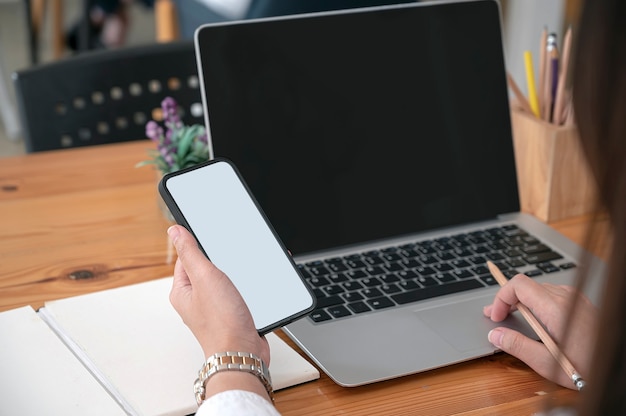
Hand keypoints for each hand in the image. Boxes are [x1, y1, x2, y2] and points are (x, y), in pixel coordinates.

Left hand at [168, 225, 270, 399]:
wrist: (242, 352)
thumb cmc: (221, 322)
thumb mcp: (204, 277)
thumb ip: (190, 252)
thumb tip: (175, 231)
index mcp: (181, 291)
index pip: (186, 257)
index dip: (201, 247)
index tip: (213, 241)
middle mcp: (195, 300)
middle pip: (207, 268)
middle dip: (222, 262)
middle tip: (230, 266)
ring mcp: (213, 308)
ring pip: (225, 280)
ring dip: (236, 277)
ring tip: (240, 284)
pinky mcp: (231, 314)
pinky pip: (237, 294)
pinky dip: (245, 289)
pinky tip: (250, 292)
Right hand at [483, 274, 596, 388]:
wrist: (616, 370)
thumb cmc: (589, 368)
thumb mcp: (547, 363)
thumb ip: (517, 346)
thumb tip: (495, 335)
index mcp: (556, 309)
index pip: (518, 285)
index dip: (501, 298)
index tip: (495, 316)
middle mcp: (566, 298)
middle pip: (527, 286)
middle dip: (507, 300)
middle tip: (495, 316)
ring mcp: (575, 299)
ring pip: (539, 290)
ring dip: (521, 302)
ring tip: (512, 317)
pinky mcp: (582, 305)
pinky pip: (552, 296)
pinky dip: (537, 304)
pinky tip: (534, 320)